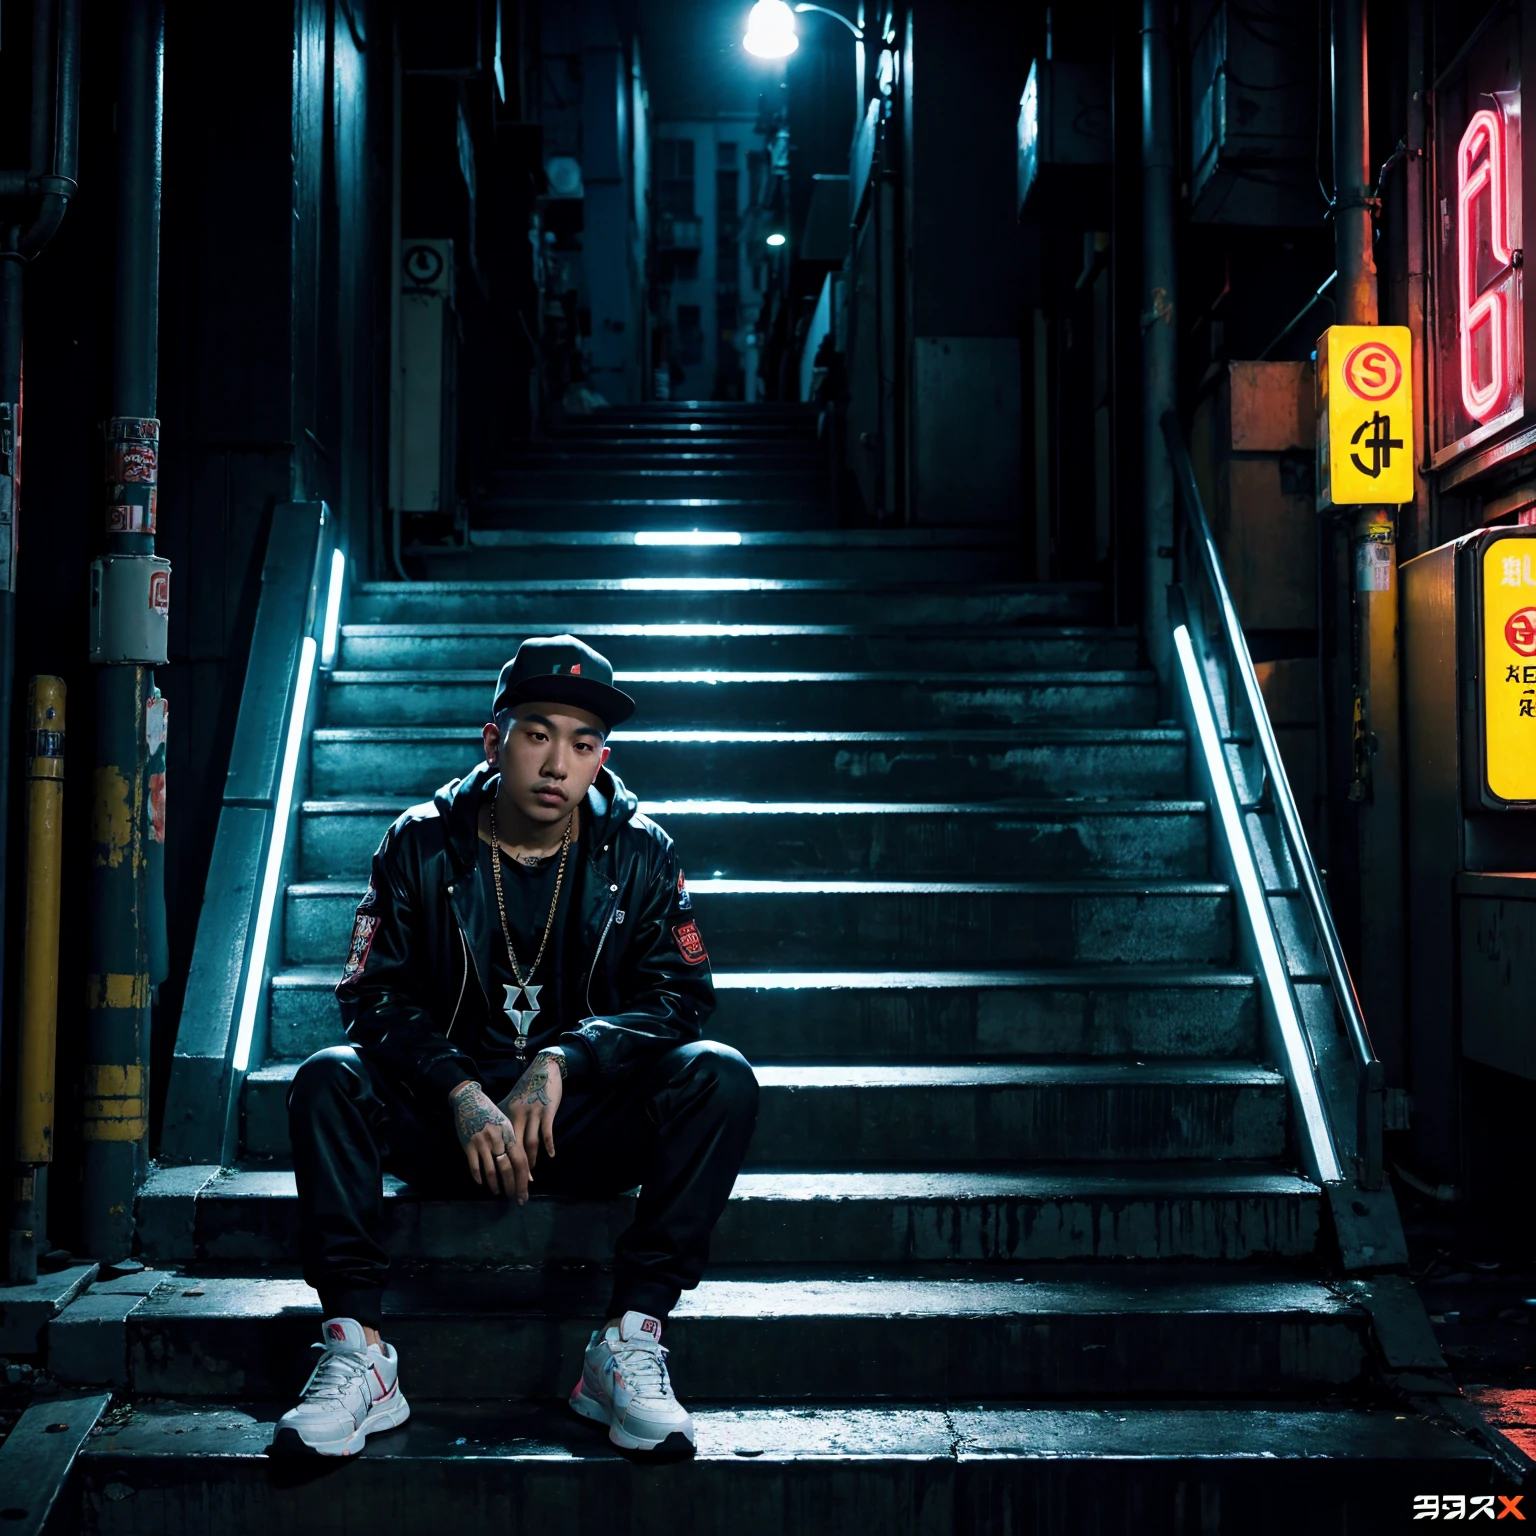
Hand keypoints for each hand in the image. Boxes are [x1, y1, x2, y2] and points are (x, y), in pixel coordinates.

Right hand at [448, 1080, 526, 1200]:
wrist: (469, 1101)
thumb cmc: (491, 1114)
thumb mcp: (505, 1124)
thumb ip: (513, 1143)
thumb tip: (525, 1168)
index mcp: (509, 1133)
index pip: (520, 1160)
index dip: (523, 1179)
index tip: (525, 1193)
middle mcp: (498, 1139)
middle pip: (508, 1168)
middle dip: (513, 1187)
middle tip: (515, 1199)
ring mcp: (482, 1142)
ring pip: (491, 1170)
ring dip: (496, 1185)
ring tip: (498, 1193)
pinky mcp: (468, 1145)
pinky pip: (475, 1165)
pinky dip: (479, 1176)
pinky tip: (482, 1184)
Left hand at [498, 1050, 564, 1177]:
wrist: (543, 1068)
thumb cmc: (527, 1087)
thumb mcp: (510, 1101)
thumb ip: (504, 1118)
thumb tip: (497, 1139)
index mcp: (506, 1115)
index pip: (502, 1144)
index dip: (502, 1163)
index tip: (502, 1178)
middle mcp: (517, 1116)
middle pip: (514, 1149)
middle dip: (516, 1169)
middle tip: (517, 1185)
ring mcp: (533, 1113)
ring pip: (530, 1143)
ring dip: (531, 1161)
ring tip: (531, 1176)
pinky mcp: (547, 1111)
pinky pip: (547, 1132)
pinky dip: (548, 1146)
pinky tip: (550, 1156)